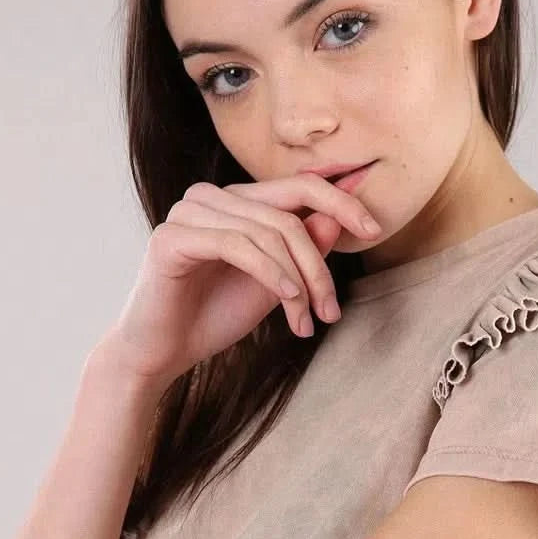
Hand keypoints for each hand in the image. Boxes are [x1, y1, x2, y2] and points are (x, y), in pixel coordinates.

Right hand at [107, 172, 381, 384]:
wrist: (162, 352)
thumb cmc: (214, 316)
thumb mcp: (276, 282)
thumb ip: (305, 247)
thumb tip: (343, 212)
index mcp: (236, 200)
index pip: (299, 186)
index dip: (341, 202)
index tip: (375, 230)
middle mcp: (211, 196)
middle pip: (289, 213)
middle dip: (319, 263)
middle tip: (332, 310)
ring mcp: (188, 211)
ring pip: (269, 232)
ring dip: (299, 281)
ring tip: (306, 321)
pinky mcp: (172, 236)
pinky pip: (239, 246)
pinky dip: (272, 274)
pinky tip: (287, 302)